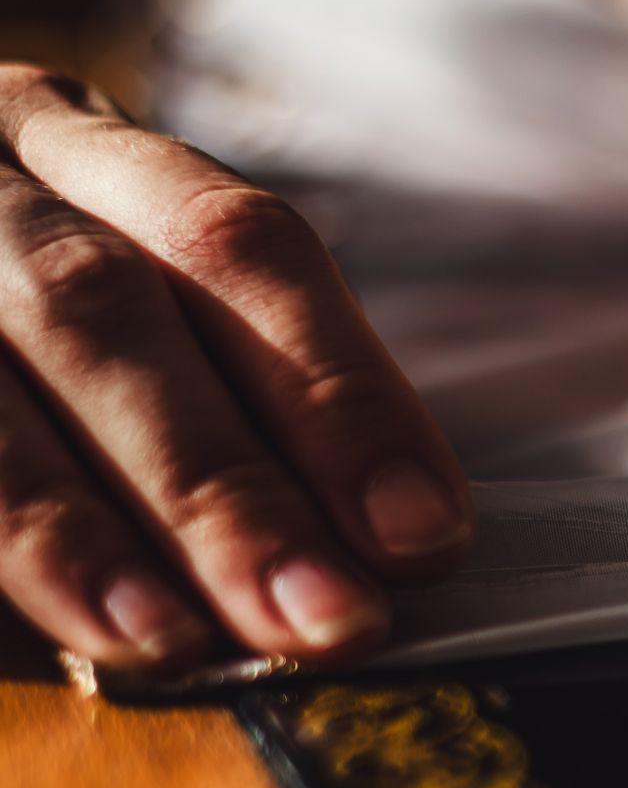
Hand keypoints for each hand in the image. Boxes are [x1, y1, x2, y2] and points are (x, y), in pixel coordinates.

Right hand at [0, 66, 470, 668]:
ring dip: (83, 533)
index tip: (426, 530)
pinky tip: (64, 629)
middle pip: (109, 315)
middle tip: (332, 617)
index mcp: (72, 144)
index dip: (339, 388)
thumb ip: (216, 371)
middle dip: (227, 482)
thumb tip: (384, 529)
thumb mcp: (99, 264)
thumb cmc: (3, 287)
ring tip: (180, 643)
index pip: (237, 246)